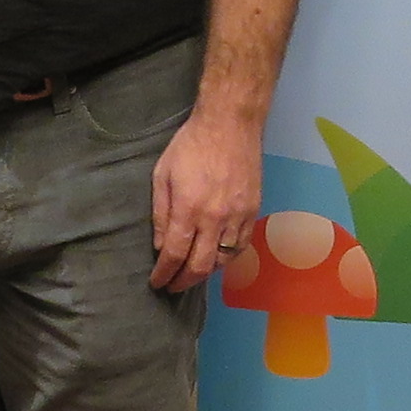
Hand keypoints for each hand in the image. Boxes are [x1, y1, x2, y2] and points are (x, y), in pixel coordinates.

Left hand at [151, 104, 264, 294]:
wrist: (230, 124)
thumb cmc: (190, 145)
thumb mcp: (162, 175)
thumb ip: (161, 213)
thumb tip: (161, 246)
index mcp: (188, 209)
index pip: (174, 255)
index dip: (164, 274)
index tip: (157, 282)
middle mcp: (215, 218)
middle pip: (199, 266)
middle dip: (183, 282)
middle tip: (172, 287)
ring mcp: (238, 216)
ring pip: (222, 260)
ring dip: (205, 273)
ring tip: (192, 275)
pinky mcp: (253, 211)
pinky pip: (240, 246)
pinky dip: (226, 258)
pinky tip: (216, 259)